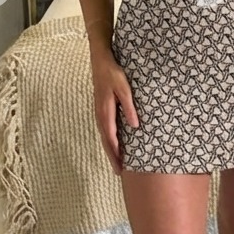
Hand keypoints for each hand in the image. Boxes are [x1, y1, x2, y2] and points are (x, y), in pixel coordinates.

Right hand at [91, 54, 138, 174]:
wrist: (100, 61)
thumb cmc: (113, 73)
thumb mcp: (124, 88)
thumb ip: (129, 107)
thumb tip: (135, 126)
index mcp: (106, 112)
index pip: (111, 138)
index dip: (116, 153)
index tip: (121, 167)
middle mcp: (100, 115)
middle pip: (106, 141)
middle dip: (112, 157)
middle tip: (118, 172)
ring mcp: (99, 112)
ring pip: (104, 136)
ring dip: (110, 150)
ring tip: (117, 162)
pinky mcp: (101, 109)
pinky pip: (105, 129)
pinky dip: (109, 140)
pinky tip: (114, 143)